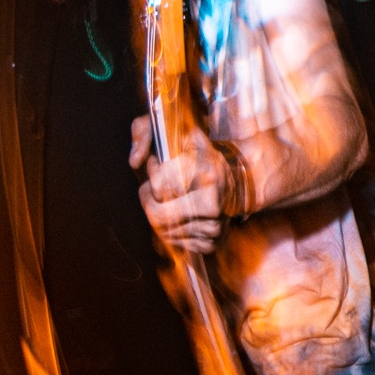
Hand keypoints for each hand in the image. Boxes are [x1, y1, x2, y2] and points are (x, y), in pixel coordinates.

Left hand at [131, 119, 229, 254]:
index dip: (151, 177)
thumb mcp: (174, 129)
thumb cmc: (200, 153)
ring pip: (164, 233)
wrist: (239, 176)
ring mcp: (215, 226)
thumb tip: (135, 161)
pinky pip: (177, 245)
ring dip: (159, 217)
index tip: (156, 166)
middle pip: (157, 216)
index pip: (159, 187)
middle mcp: (213, 203)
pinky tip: (179, 216)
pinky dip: (172, 232)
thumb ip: (144, 131)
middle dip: (149, 202)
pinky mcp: (214, 242)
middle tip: (153, 190)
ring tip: (168, 200)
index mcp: (207, 174)